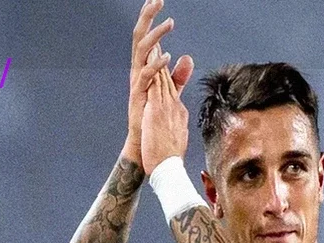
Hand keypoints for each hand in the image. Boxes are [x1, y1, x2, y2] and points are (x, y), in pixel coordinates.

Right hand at [124, 0, 193, 166]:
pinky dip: (156, 65)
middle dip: (147, 18)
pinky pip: (145, 76)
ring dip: (155, 36)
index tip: (157, 0)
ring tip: (169, 24)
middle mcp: (138, 72)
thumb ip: (178, 76)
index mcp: (146, 69)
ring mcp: (137, 83)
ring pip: (141, 52)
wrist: (149, 146)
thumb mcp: (170, 93)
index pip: (148, 37)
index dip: (151, 19)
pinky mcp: (138, 96)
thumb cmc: (156, 120)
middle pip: (140, 38)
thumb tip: (187, 58)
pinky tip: (168, 56)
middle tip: (156, 0)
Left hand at [140, 51, 191, 176]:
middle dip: (163, 62)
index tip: (162, 61)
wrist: (168, 170)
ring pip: (163, 79)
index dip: (167, 74)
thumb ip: (174, 129)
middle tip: (159, 42)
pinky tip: (149, 60)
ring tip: (154, 43)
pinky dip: (153, 71)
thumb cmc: (169, 161)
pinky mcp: (158, 111)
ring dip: (158, 61)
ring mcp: (167, 108)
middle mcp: (175, 108)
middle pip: (169, 80)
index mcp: (178, 114)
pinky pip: (155, 86)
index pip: (172, 90)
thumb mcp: (174, 140)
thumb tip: (176, 127)